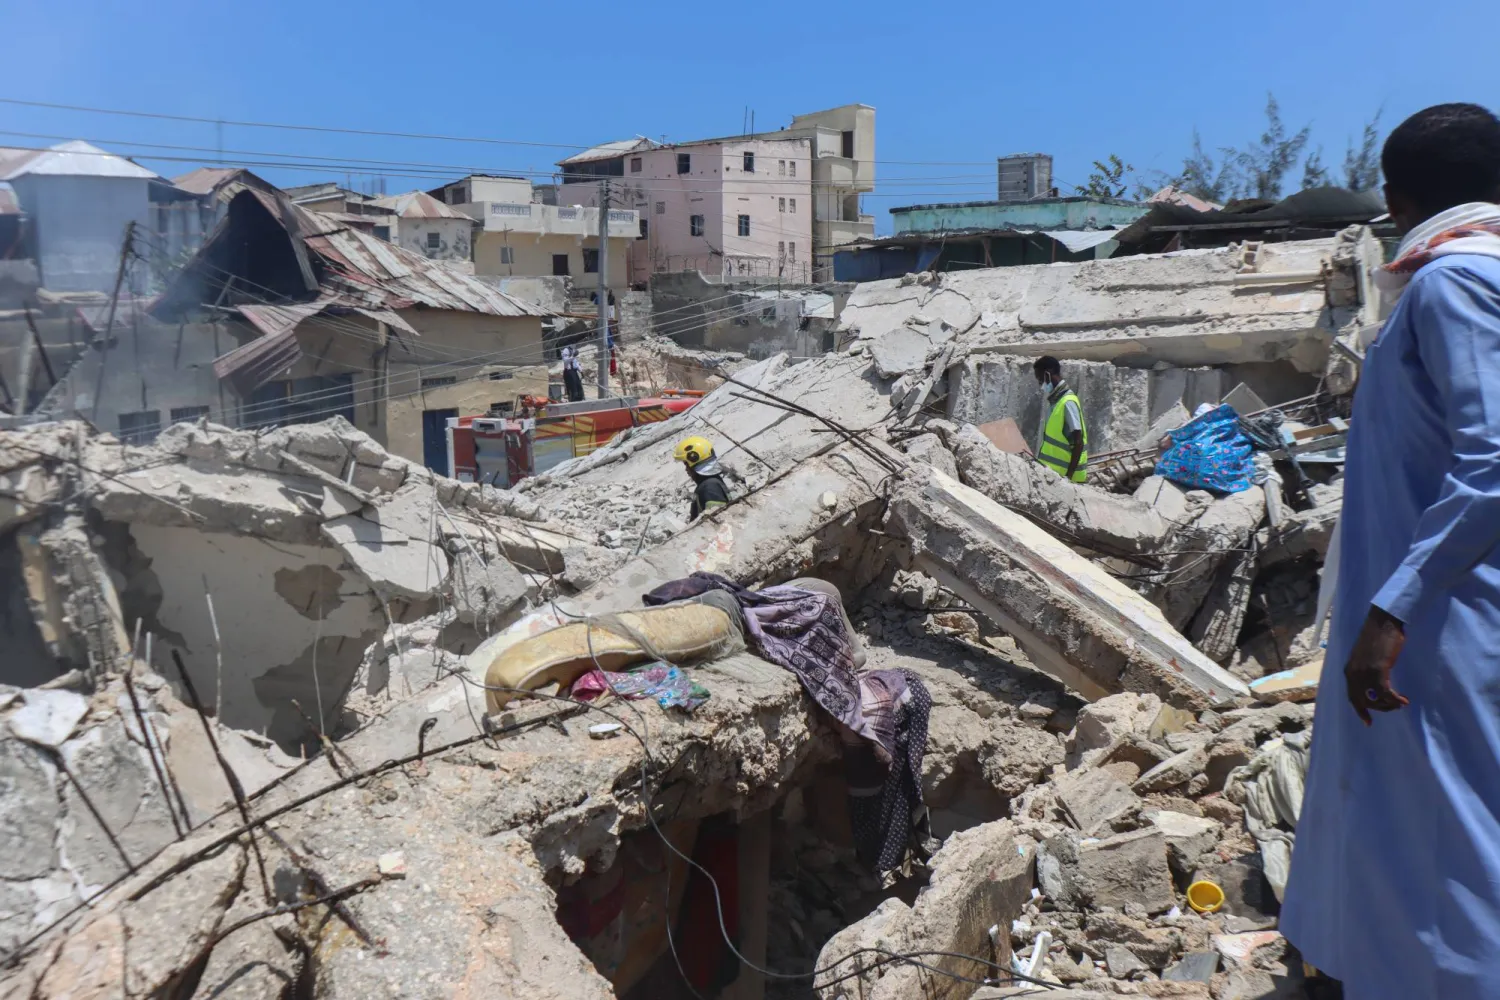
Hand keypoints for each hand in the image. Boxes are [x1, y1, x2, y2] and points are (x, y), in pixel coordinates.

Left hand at [1343, 607, 1408, 724]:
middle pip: (1364, 701)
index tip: (1368, 723)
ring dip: (1389, 705)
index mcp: (1349, 671)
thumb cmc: (1378, 637)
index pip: (1352, 697)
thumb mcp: (1365, 657)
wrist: (1383, 622)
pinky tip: (1404, 700)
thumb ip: (1365, 670)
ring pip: (1375, 700)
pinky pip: (1385, 694)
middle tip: (1393, 707)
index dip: (1360, 710)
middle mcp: (1353, 674)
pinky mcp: (1378, 670)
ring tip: (1400, 703)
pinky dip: (1395, 700)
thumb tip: (1372, 686)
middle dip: (1380, 708)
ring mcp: (1364, 673)